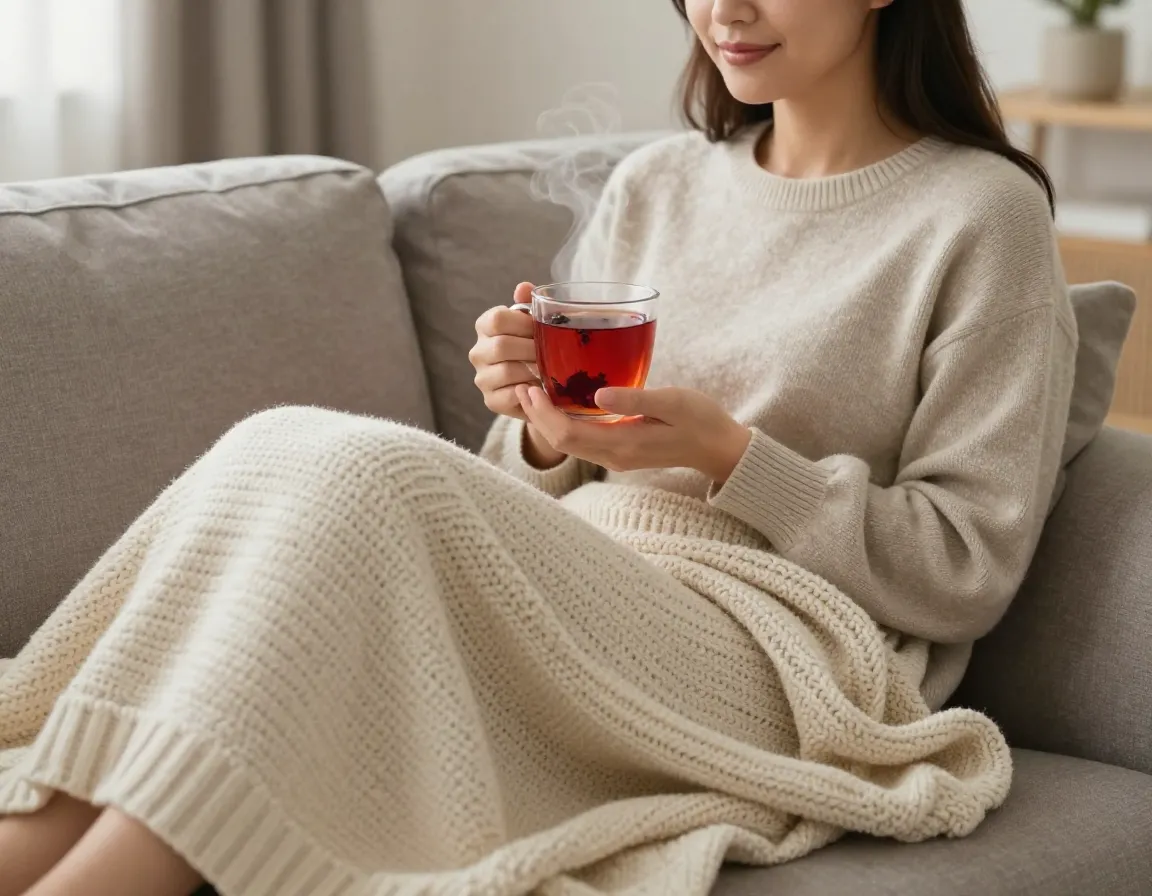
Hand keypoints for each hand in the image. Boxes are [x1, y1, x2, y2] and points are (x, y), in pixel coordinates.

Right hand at [470, 282, 566, 468]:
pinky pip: (510, 395)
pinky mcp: (491, 400)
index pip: (497, 319)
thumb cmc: (536, 346)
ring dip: (532, 371)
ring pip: (506, 371)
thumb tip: (523, 287)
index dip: (523, 324)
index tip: (539, 330)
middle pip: (502, 346)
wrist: (538, 384)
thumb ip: (530, 303)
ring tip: (549, 371)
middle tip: (551, 354)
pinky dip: (529, 391)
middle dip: (531, 350)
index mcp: (485, 326)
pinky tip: (542, 388)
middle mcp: (478, 351)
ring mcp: (482, 378)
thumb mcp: (535, 323)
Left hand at [516, 383, 751, 483]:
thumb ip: (635, 399)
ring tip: (534, 393)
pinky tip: (562, 403)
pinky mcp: (621, 452)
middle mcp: (614, 456)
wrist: (719, 448)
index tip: (530, 388)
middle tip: (522, 386)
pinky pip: (583, 441)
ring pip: (570, 443)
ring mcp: (616, 457)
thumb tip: (598, 394)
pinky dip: (565, 423)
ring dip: (549, 421)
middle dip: (538, 416)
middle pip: (563, 442)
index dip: (543, 413)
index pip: (569, 434)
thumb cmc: (700, 420)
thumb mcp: (672, 402)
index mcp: (624, 445)